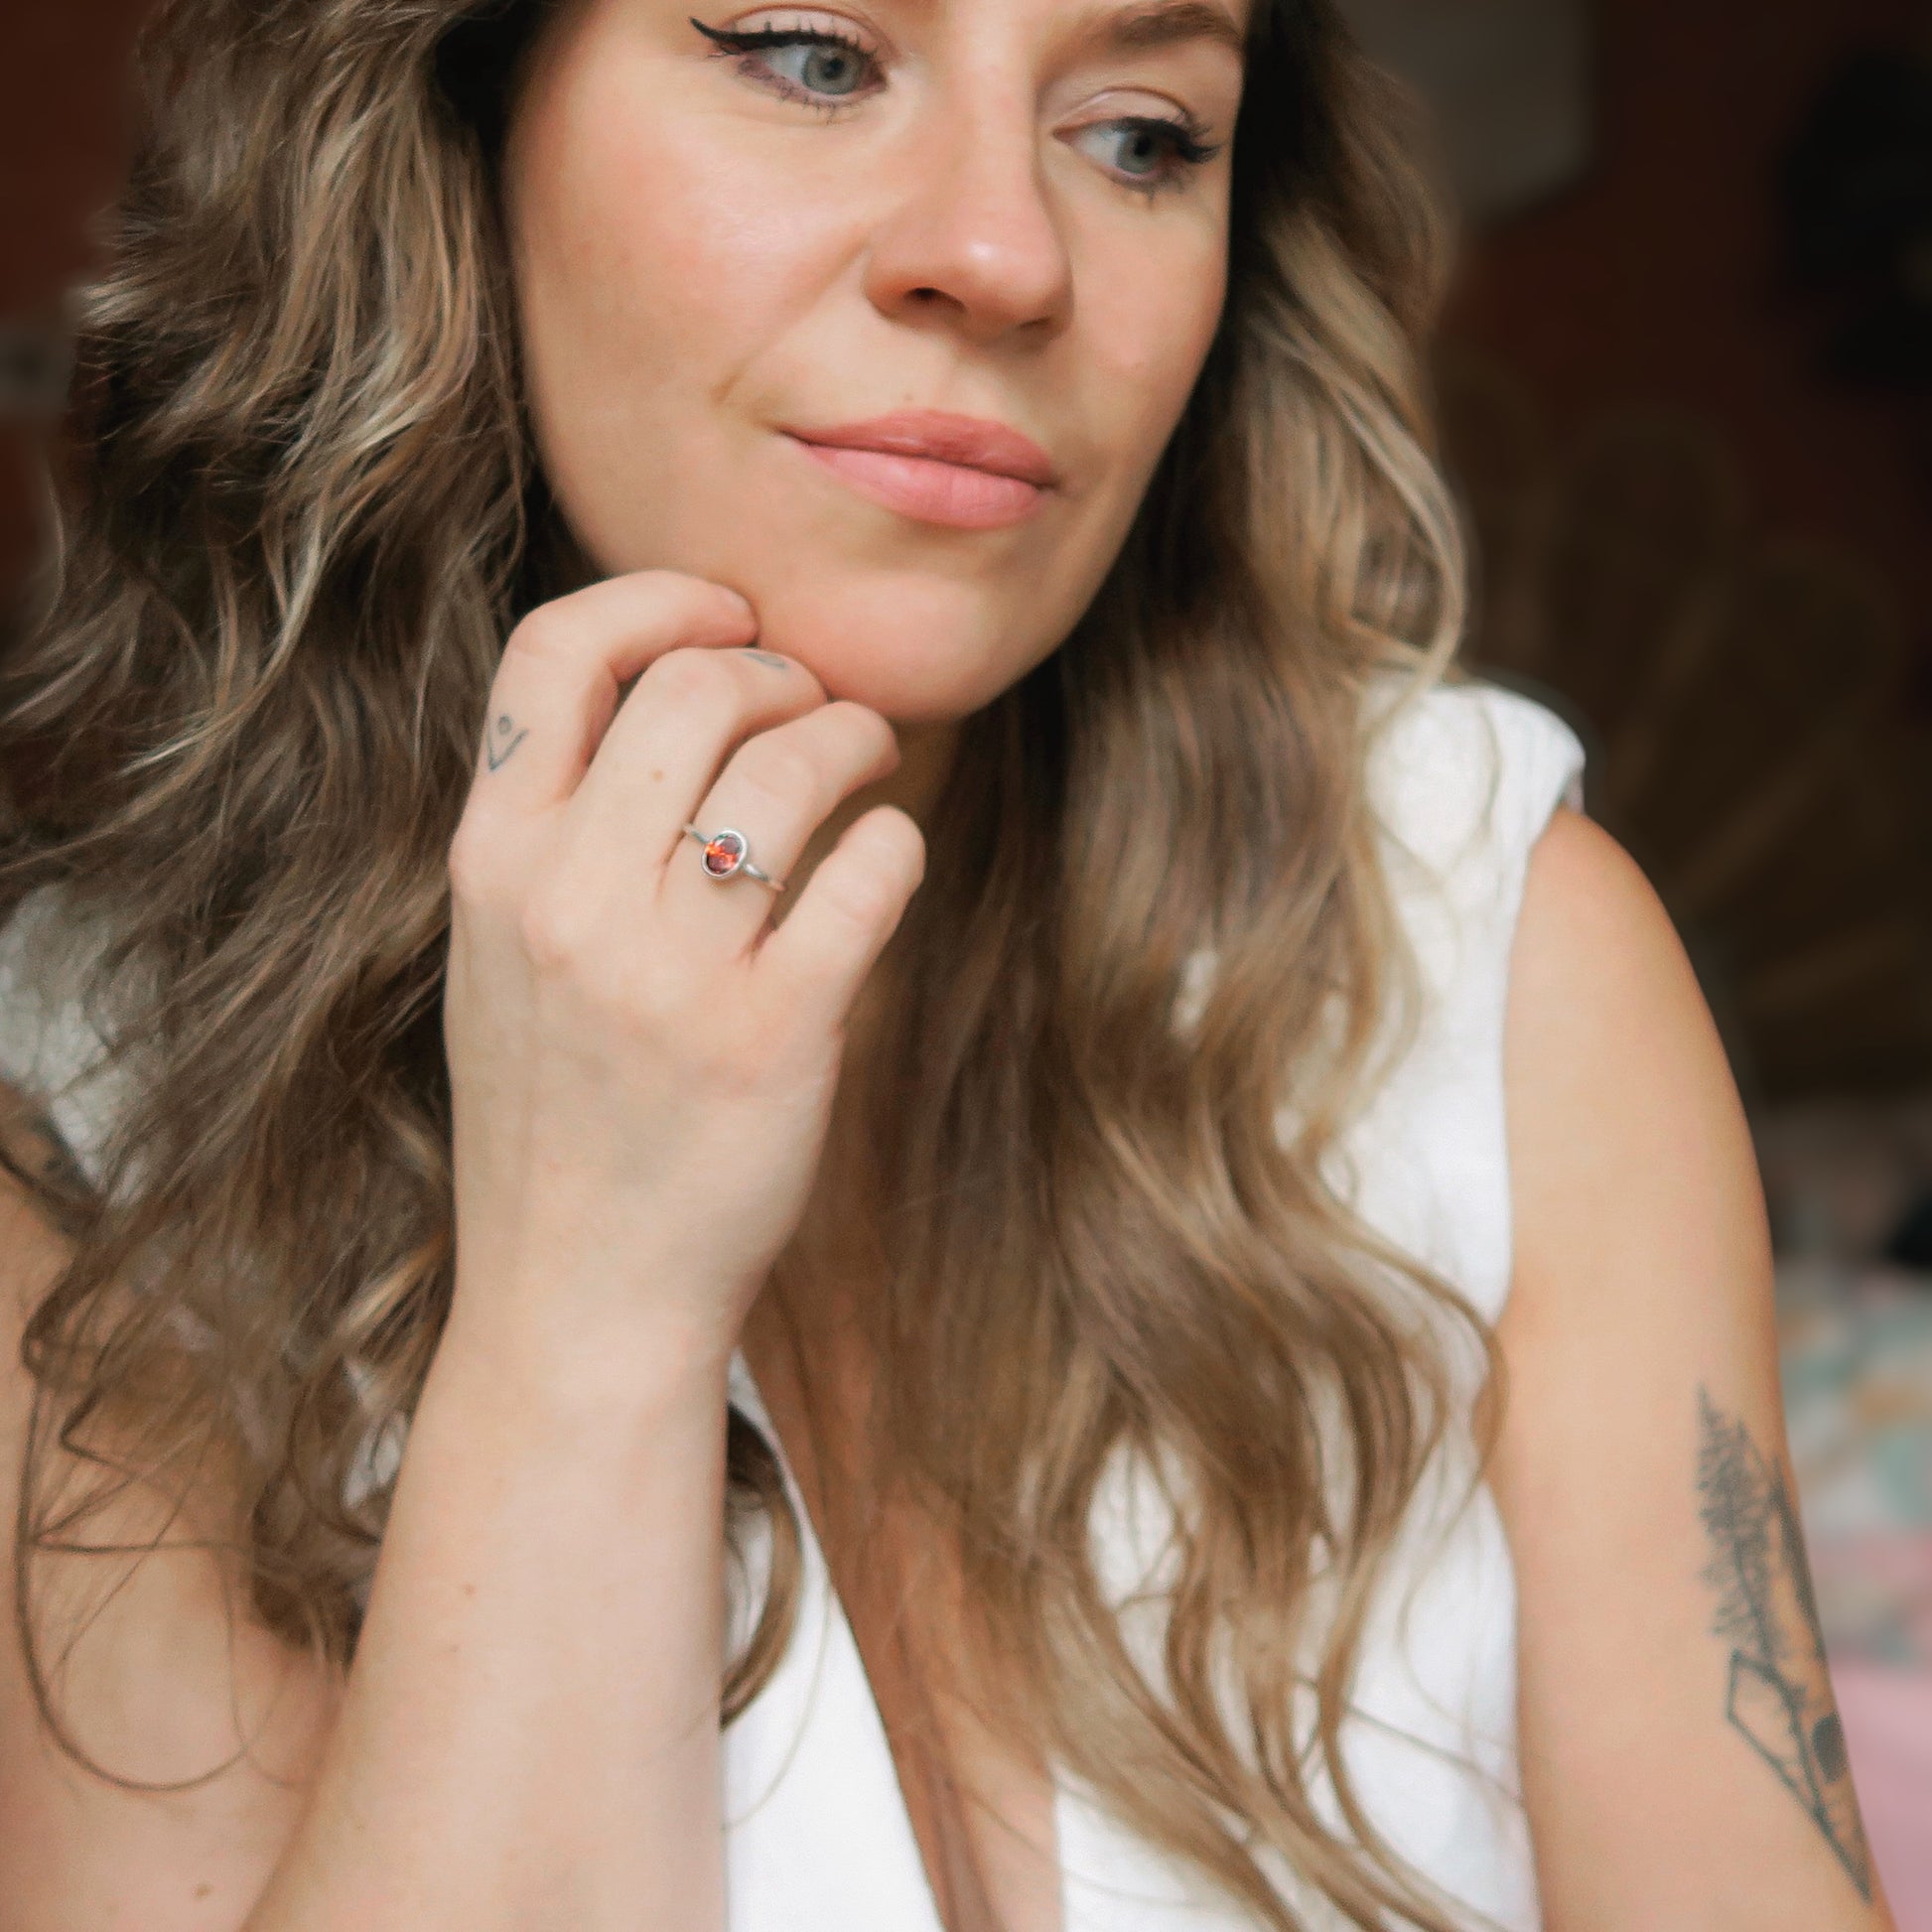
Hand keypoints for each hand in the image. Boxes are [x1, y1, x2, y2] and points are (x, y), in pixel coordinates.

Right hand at [438, 570, 924, 1394]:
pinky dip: (896, 841)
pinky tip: (885, 860)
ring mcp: (671, 971)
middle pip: (698, 685)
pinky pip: (869, 871)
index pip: (556, 650)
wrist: (580, 1296)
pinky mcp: (776, 1035)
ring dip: (853, 738)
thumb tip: (675, 686)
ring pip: (793, 760)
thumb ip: (555, 825)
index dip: (658, 600)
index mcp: (489, 863)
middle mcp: (567, 899)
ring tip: (867, 763)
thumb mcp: (501, 955)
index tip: (729, 614)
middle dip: (780, 671)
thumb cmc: (555, 1115)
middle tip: (814, 709)